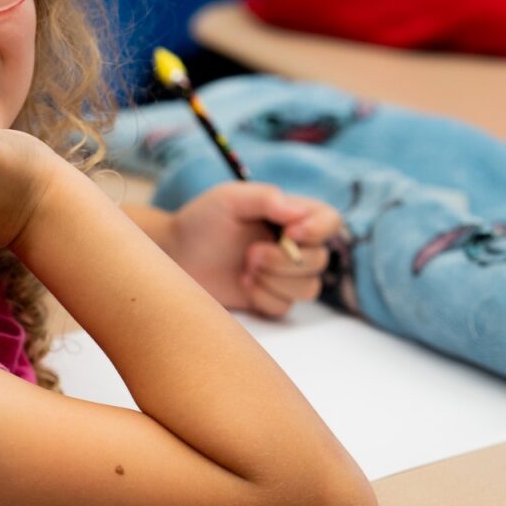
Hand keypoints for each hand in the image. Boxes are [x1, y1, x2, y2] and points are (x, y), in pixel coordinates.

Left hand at [162, 182, 340, 317]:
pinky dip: (263, 297)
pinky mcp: (270, 298)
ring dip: (274, 280)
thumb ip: (266, 198)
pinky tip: (242, 284)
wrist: (175, 254)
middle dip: (284, 260)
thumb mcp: (230, 198)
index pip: (330, 221)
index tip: (289, 233)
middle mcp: (294, 246)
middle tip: (250, 255)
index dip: (318, 230)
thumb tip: (299, 214)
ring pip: (309, 288)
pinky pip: (284, 307)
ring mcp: (283, 275)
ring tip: (245, 268)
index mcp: (291, 216)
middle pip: (320, 260)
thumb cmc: (202, 220)